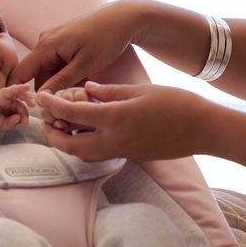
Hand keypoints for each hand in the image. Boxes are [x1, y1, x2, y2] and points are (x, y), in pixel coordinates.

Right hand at [0, 84, 35, 132]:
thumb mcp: (4, 125)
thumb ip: (13, 123)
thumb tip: (19, 118)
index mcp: (8, 109)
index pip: (20, 110)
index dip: (24, 115)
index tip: (25, 123)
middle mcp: (7, 101)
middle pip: (21, 102)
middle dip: (27, 106)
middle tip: (32, 108)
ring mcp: (4, 97)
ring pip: (18, 94)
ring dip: (26, 97)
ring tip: (31, 103)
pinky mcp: (0, 93)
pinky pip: (12, 89)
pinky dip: (20, 88)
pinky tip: (27, 87)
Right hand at [9, 0, 140, 92]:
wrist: (123, 18)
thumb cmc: (106, 39)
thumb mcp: (85, 65)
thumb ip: (61, 82)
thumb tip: (41, 98)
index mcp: (45, 46)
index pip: (20, 73)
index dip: (21, 92)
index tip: (31, 110)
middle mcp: (45, 42)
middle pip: (37, 76)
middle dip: (50, 93)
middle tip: (70, 105)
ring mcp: (54, 42)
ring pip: (49, 73)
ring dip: (61, 86)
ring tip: (82, 91)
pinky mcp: (64, 44)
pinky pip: (58, 66)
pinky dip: (68, 76)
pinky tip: (84, 80)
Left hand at [35, 81, 210, 160]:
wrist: (203, 129)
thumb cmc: (176, 103)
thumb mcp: (139, 90)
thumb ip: (109, 91)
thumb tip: (87, 90)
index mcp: (115, 118)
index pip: (72, 114)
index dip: (52, 106)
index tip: (41, 98)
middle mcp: (114, 140)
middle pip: (70, 146)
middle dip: (52, 136)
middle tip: (45, 122)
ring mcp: (122, 151)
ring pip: (83, 155)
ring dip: (68, 144)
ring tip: (63, 127)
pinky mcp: (131, 156)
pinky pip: (99, 155)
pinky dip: (85, 146)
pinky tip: (88, 131)